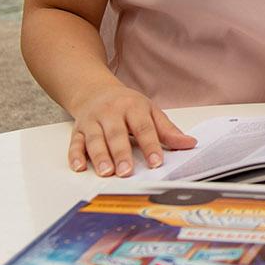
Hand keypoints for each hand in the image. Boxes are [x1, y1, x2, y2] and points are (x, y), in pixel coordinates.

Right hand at [67, 83, 196, 176]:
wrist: (96, 91)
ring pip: (95, 139)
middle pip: (116, 134)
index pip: (144, 128)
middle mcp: (111, 113)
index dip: (151, 146)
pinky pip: (75, 142)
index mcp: (133, 107)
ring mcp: (93, 121)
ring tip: (106, 172)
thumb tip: (189, 143)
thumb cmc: (126, 104)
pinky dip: (75, 155)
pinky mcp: (78, 130)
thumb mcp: (150, 111)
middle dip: (121, 153)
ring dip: (100, 156)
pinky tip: (79, 167)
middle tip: (127, 171)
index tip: (156, 163)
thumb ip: (167, 130)